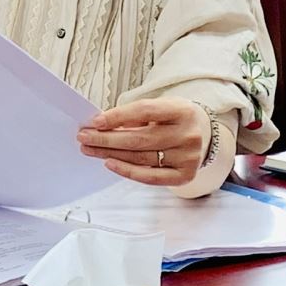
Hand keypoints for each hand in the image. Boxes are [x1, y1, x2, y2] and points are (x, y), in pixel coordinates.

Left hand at [77, 97, 210, 186]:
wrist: (201, 134)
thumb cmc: (173, 118)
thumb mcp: (160, 107)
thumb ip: (135, 115)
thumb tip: (101, 125)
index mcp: (182, 111)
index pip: (144, 111)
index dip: (118, 116)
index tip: (95, 121)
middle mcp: (188, 135)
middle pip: (139, 138)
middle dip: (107, 138)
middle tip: (84, 137)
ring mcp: (188, 157)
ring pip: (141, 158)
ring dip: (110, 154)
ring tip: (91, 149)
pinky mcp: (184, 176)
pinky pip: (150, 177)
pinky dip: (127, 171)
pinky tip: (110, 163)